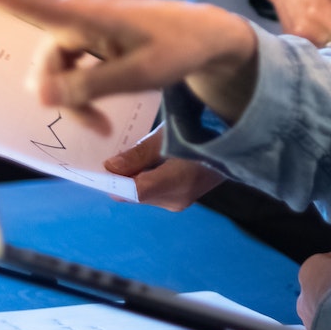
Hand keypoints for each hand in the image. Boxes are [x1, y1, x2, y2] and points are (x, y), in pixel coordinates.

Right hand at [0, 0, 260, 129]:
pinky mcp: (88, 39)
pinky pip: (68, 69)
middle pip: (44, 63)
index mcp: (87, 16)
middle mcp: (77, 17)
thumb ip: (87, 85)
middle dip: (61, 97)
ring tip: (100, 124)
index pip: (31, 5)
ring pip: (55, 72)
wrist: (204, 36)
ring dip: (72, 99)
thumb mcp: (137, 75)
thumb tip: (38, 94)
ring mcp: (82, 28)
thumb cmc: (176, 48)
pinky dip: (79, 91)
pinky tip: (98, 112)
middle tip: (95, 127)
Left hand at [103, 126, 228, 210]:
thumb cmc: (202, 129)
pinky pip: (154, 191)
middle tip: (109, 156)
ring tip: (126, 155)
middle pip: (136, 194)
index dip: (112, 181)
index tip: (97, 167)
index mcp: (177, 184)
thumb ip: (138, 154)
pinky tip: (142, 161)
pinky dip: (144, 178)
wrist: (233, 137)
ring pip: (143, 193)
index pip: (133, 191)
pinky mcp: (183, 196)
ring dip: (132, 177)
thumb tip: (110, 167)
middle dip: (120, 178)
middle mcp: (177, 199)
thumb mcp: (167, 136)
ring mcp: (181, 200)